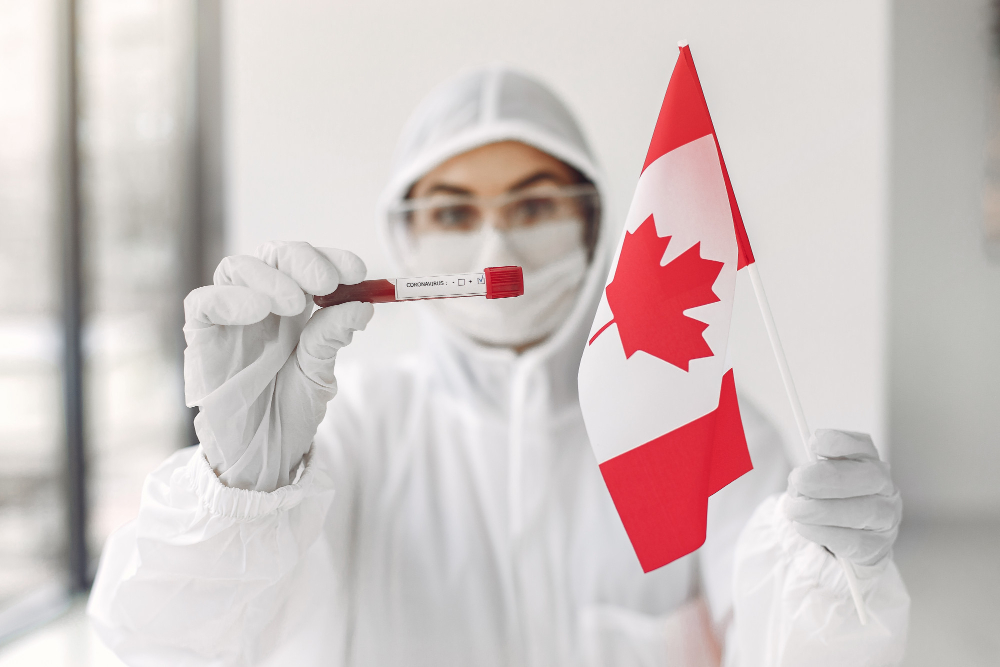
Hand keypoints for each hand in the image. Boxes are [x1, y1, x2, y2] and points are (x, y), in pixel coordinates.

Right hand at [183, 241, 372, 490]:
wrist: (261, 454)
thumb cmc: (289, 411)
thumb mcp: (319, 374)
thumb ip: (331, 337)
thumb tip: (362, 306)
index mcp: (293, 306)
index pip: (306, 264)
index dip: (331, 258)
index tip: (359, 272)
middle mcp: (260, 303)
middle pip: (272, 256)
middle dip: (303, 260)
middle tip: (327, 282)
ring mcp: (229, 318)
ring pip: (236, 269)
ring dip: (270, 277)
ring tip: (295, 304)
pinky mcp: (201, 338)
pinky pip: (202, 303)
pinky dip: (228, 298)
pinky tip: (258, 310)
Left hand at [784, 429, 901, 565]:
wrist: (840, 538)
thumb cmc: (826, 501)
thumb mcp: (814, 481)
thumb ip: (810, 474)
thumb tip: (800, 478)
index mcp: (868, 463)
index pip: (863, 445)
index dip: (841, 442)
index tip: (814, 442)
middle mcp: (885, 487)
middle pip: (870, 477)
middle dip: (831, 477)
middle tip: (798, 480)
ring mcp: (887, 517)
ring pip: (865, 511)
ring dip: (823, 510)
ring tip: (794, 510)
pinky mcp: (879, 546)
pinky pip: (857, 541)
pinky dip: (825, 533)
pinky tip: (804, 527)